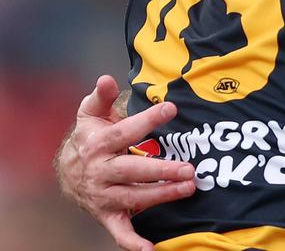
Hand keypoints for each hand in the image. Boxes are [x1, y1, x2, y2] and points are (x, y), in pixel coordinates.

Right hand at [55, 75, 196, 250]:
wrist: (67, 172)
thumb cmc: (90, 137)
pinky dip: (133, 242)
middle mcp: (101, 171)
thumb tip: (106, 79)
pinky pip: (120, 231)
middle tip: (189, 168)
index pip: (125, 132)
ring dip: (161, 195)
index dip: (148, 120)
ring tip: (189, 188)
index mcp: (99, 145)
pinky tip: (151, 249)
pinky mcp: (108, 214)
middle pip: (132, 170)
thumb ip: (101, 97)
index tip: (171, 109)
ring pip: (134, 197)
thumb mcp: (91, 114)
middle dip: (161, 170)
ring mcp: (104, 195)